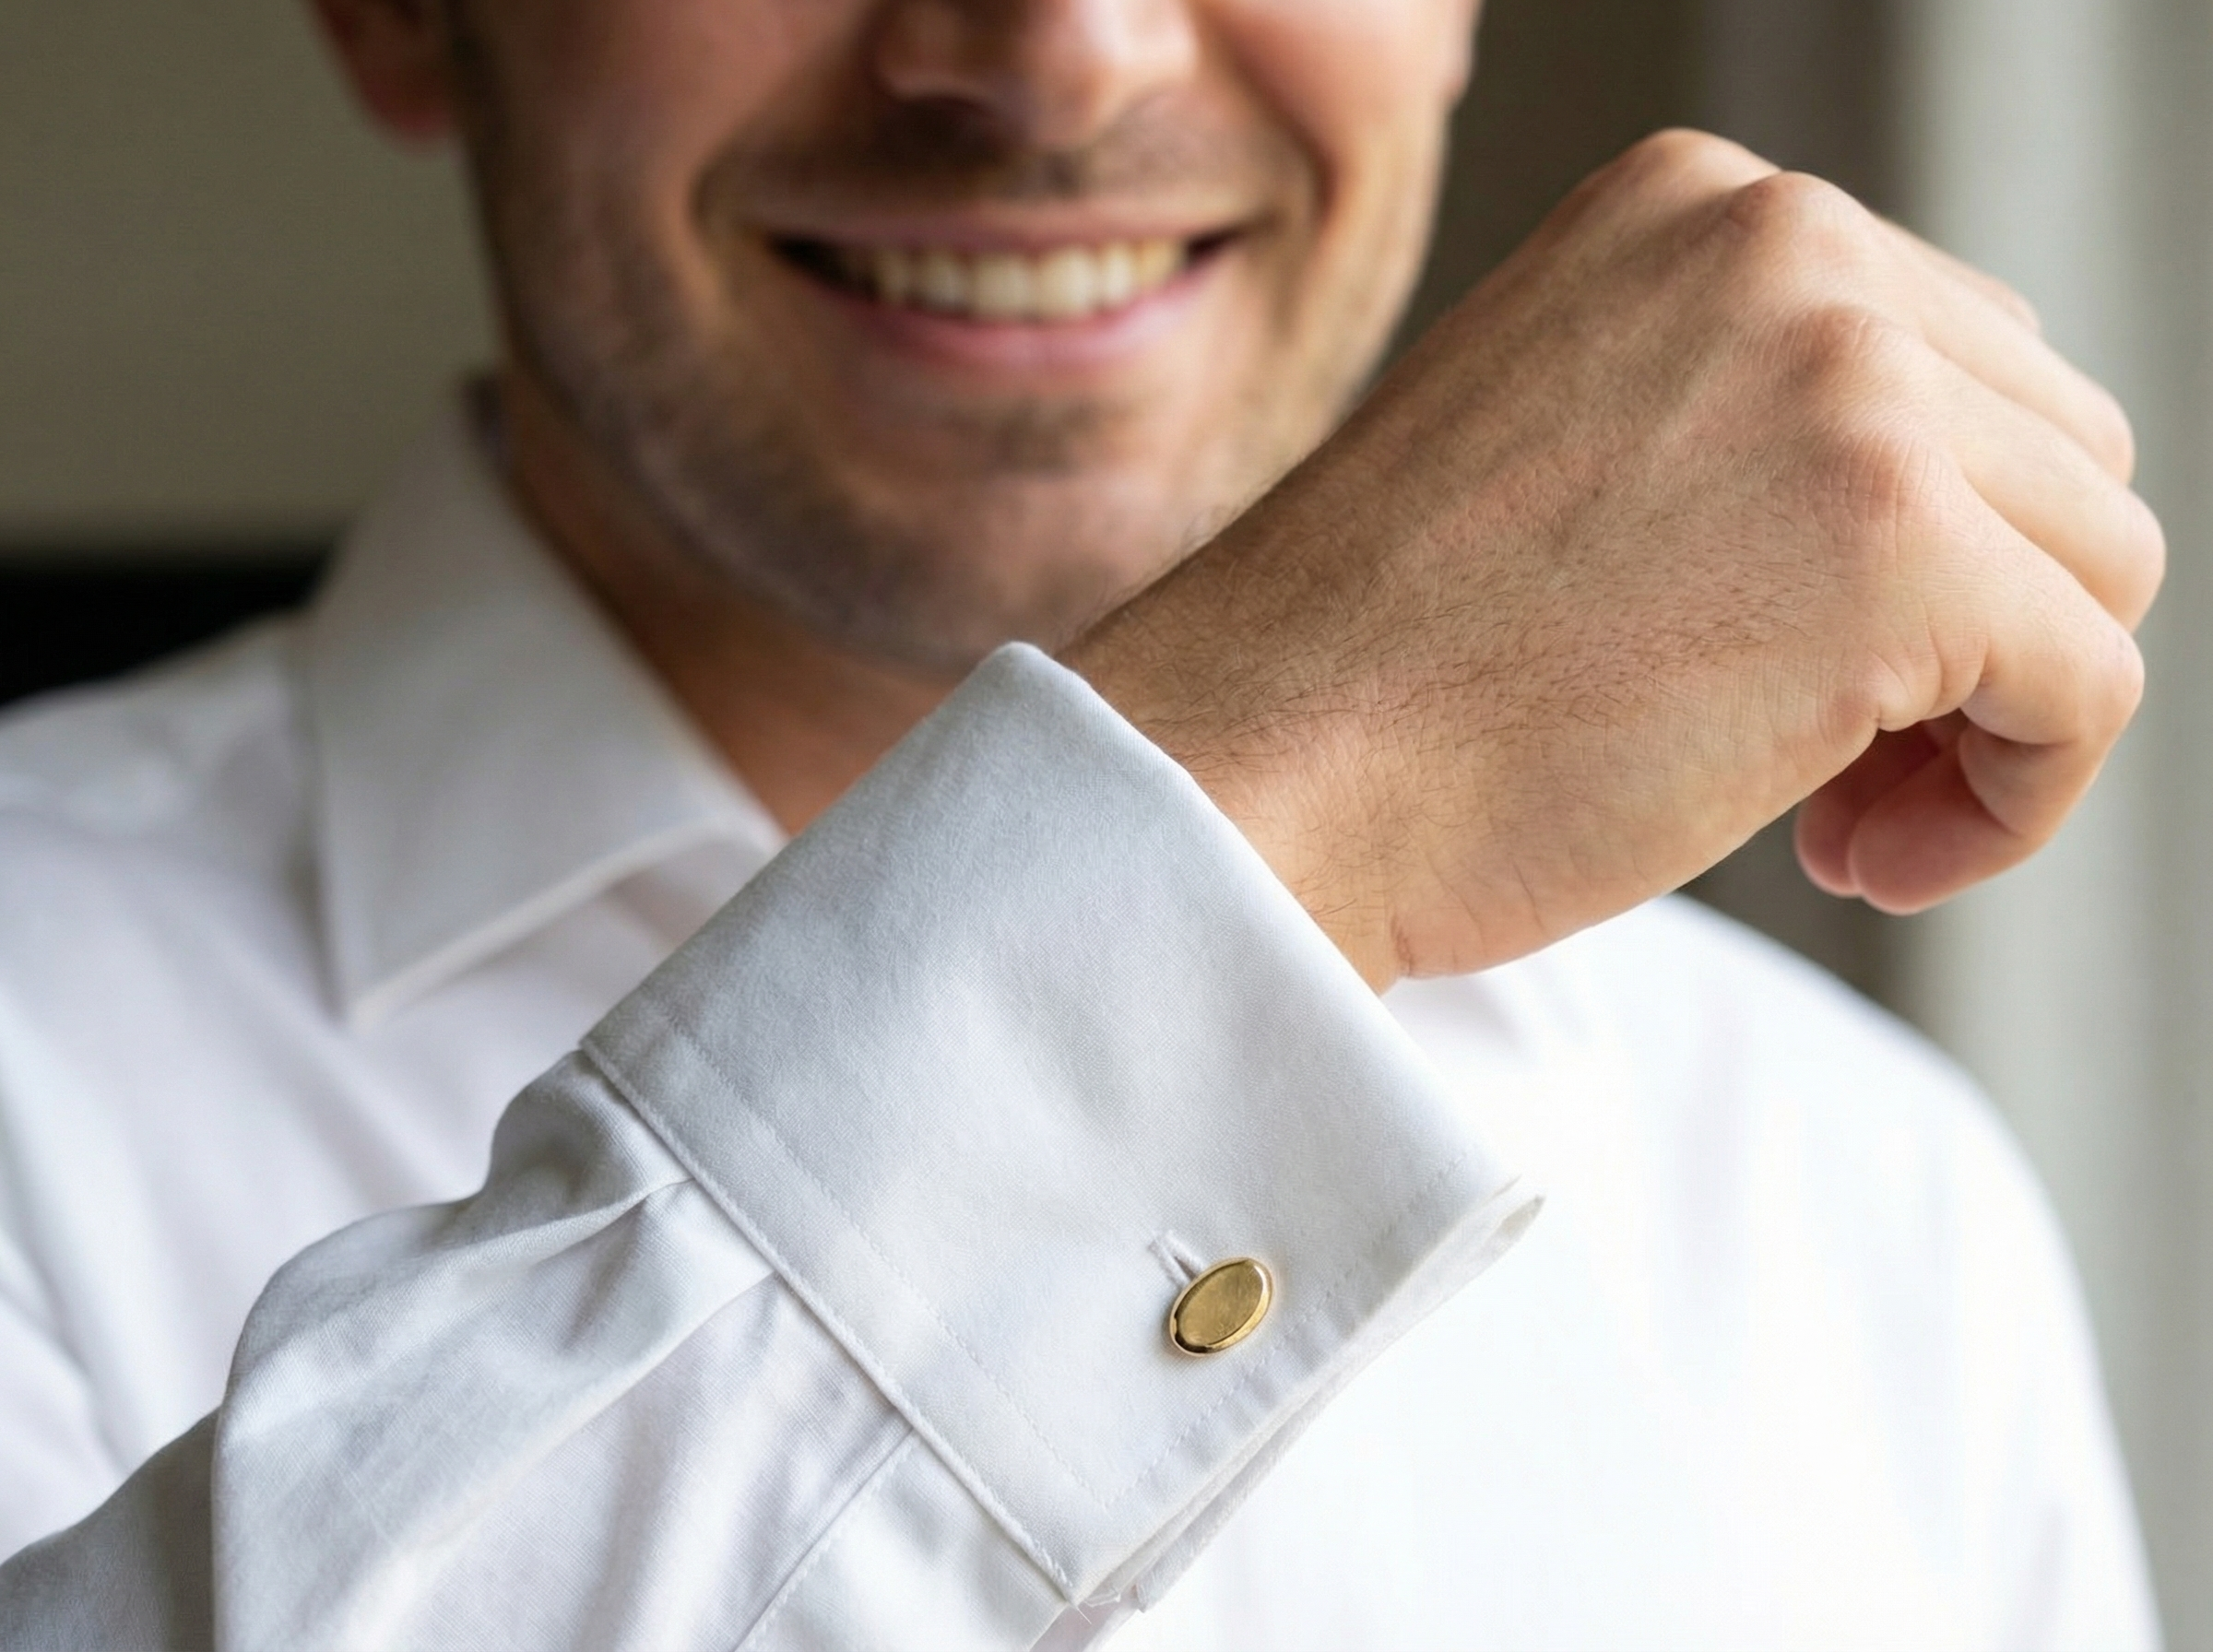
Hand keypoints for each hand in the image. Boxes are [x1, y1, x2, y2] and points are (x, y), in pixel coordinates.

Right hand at [1065, 130, 2162, 988]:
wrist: (1257, 763)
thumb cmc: (1379, 667)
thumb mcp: (1575, 453)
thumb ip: (1747, 422)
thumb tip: (1952, 523)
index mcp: (1699, 208)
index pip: (1954, 360)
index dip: (1920, 543)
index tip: (1797, 665)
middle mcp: (1788, 244)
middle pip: (2055, 451)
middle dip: (1977, 625)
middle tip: (1831, 765)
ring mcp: (1848, 382)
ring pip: (2100, 565)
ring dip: (1993, 717)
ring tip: (1836, 819)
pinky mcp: (1899, 548)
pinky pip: (2091, 690)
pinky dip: (2013, 801)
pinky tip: (1858, 859)